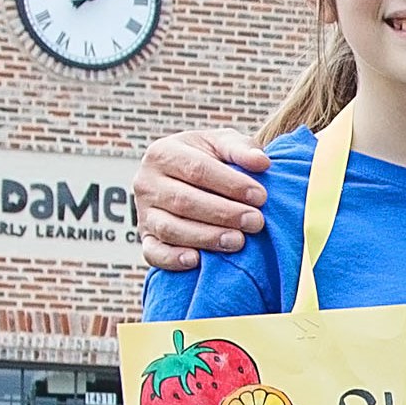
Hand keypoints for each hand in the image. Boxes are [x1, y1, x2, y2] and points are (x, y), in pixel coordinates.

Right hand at [136, 129, 270, 268]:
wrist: (190, 175)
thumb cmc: (212, 158)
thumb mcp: (224, 143)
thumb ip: (242, 148)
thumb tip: (261, 162)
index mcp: (164, 153)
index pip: (197, 169)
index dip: (230, 184)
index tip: (260, 196)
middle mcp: (147, 182)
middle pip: (183, 201)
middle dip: (223, 214)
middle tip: (255, 222)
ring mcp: (144, 212)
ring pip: (170, 228)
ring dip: (205, 237)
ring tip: (238, 241)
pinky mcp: (146, 237)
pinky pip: (153, 252)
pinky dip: (172, 259)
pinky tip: (197, 261)